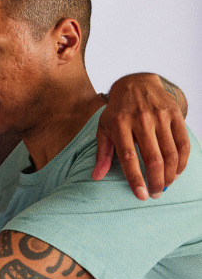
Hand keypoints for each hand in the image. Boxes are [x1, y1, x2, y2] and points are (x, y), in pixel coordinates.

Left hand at [94, 74, 189, 199]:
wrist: (137, 83)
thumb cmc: (118, 111)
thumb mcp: (104, 128)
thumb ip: (102, 153)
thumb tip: (96, 177)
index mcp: (119, 124)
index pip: (128, 157)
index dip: (135, 178)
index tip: (141, 195)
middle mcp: (140, 120)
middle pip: (153, 159)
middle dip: (156, 181)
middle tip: (155, 194)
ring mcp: (160, 117)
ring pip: (171, 154)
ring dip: (170, 175)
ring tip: (165, 185)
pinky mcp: (175, 115)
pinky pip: (183, 143)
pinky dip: (182, 162)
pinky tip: (177, 172)